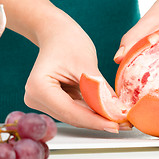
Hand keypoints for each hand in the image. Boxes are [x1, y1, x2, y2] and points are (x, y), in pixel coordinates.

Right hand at [23, 10, 121, 132]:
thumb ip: (99, 89)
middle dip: (98, 120)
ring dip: (97, 117)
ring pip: (74, 116)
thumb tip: (117, 110)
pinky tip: (108, 111)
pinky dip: (91, 111)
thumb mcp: (86, 63)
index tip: (116, 125)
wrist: (56, 33)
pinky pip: (74, 111)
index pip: (71, 112)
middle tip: (123, 123)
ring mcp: (42, 101)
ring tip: (119, 118)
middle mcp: (35, 98)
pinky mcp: (51, 102)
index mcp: (39, 88)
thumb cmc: (67, 41)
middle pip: (72, 117)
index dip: (95, 120)